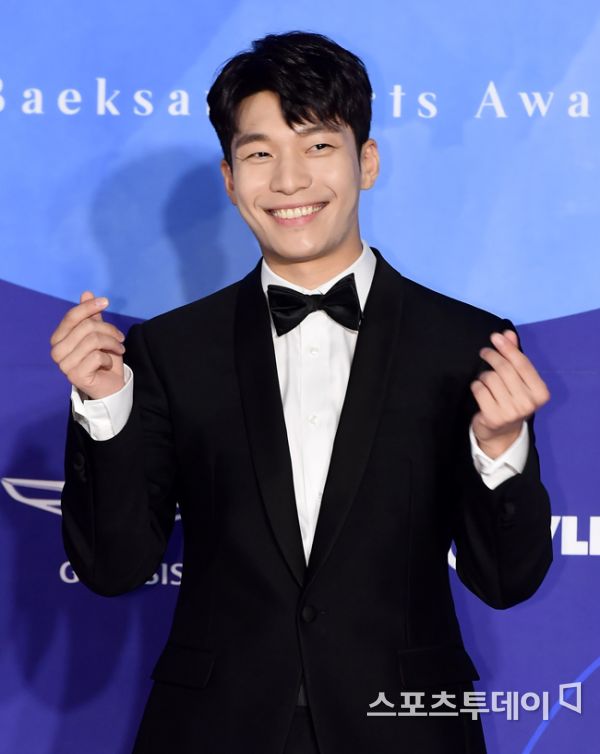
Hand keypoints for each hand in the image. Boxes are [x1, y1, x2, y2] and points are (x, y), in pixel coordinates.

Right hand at [50, 291, 125, 398]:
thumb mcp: (99, 334)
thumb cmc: (103, 359)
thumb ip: (91, 316)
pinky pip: (97, 356)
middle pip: (86, 327)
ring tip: (119, 349)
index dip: (89, 307)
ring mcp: (64, 365)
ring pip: (93, 340)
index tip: (106, 301)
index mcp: (59, 339)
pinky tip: (109, 363)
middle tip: (120, 338)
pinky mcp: (75, 375)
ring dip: (112, 343)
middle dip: (109, 330)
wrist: (110, 387)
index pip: (72, 317)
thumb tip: (87, 293)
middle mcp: (57, 351)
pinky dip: (109, 358)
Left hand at [470, 330, 549, 458]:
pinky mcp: (493, 417)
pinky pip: (479, 390)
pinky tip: (480, 390)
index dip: (508, 348)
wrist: (502, 433)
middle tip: (484, 352)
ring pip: (490, 378)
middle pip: (505, 369)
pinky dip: (476, 386)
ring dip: (484, 375)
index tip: (495, 336)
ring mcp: (511, 412)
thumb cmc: (512, 400)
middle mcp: (528, 403)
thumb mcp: (519, 380)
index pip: (522, 364)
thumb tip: (508, 333)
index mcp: (540, 393)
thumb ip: (515, 356)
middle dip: (492, 356)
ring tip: (485, 380)